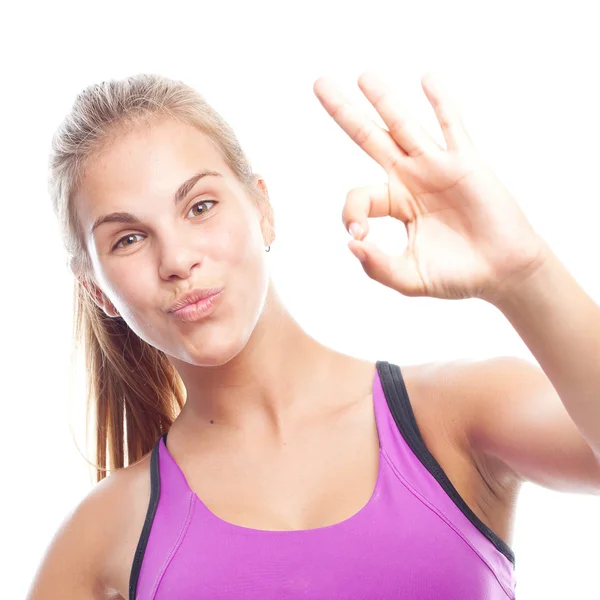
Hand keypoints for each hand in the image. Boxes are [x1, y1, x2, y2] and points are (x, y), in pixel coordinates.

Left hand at [313, 71, 548, 301]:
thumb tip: (351, 244)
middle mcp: (411, 178)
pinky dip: (441, 104)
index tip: (360, 235)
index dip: (350, 214)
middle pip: (370, 138)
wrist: (501, 273)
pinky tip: (428, 79)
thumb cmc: (456, 276)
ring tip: (363, 76)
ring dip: (384, 99)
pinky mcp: (466, 163)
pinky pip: (452, 127)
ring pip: (404, 125)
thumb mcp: (409, 278)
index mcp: (395, 203)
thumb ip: (378, 267)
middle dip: (345, 112)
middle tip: (320, 84)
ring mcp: (437, 167)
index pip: (358, 196)